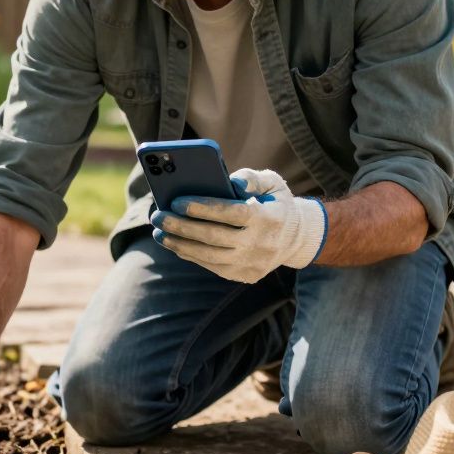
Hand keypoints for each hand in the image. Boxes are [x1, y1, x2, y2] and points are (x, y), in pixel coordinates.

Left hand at [152, 168, 327, 283]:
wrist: (296, 239)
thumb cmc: (275, 203)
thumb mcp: (272, 182)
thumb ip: (251, 178)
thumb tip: (231, 182)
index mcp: (269, 218)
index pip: (232, 213)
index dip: (203, 208)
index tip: (176, 201)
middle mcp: (261, 244)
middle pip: (214, 237)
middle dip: (182, 226)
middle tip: (157, 216)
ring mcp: (252, 264)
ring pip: (209, 256)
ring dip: (180, 244)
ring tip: (159, 232)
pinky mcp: (243, 276)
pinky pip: (211, 266)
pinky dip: (190, 254)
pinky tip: (174, 243)